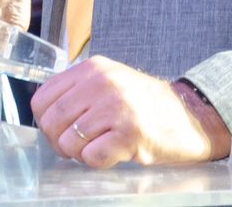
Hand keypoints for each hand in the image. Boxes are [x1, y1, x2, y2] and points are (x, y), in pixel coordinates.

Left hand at [30, 56, 231, 168]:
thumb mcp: (110, 81)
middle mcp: (102, 83)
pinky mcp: (131, 133)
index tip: (62, 130)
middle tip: (80, 146)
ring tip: (101, 146)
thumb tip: (44, 113)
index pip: (42, 99)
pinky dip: (99, 162)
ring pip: (69, 142)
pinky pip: (92, 157)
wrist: (189, 116)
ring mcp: (117, 107)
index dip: (46, 122)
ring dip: (81, 153)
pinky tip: (115, 153)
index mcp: (93, 69)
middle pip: (52, 122)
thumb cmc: (144, 104)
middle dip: (60, 142)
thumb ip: (78, 90)